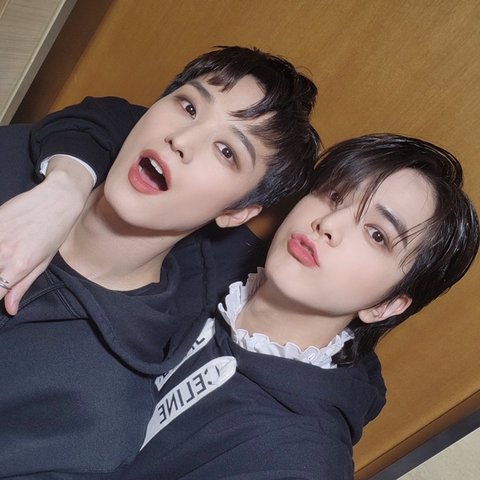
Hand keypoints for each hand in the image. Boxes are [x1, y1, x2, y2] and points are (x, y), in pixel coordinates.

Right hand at [0, 157, 92, 314]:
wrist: (58, 199)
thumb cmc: (55, 232)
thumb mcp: (43, 262)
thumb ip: (22, 285)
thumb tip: (10, 309)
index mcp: (19, 266)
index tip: (0, 292)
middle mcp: (3, 252)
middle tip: (3, 275)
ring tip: (3, 261)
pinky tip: (1, 244)